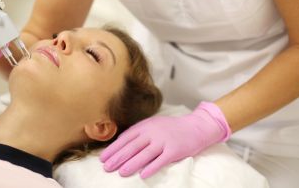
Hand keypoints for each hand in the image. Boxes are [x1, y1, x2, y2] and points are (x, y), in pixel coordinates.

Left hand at [100, 102, 230, 177]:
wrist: (195, 126)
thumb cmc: (171, 128)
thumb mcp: (152, 124)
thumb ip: (138, 132)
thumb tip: (120, 143)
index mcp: (145, 126)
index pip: (125, 138)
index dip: (113, 149)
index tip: (103, 158)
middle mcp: (153, 132)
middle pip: (132, 146)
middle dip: (118, 157)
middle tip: (106, 167)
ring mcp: (164, 141)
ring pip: (145, 154)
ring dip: (131, 164)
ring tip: (121, 172)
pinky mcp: (174, 150)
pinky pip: (161, 160)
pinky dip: (151, 167)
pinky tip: (142, 175)